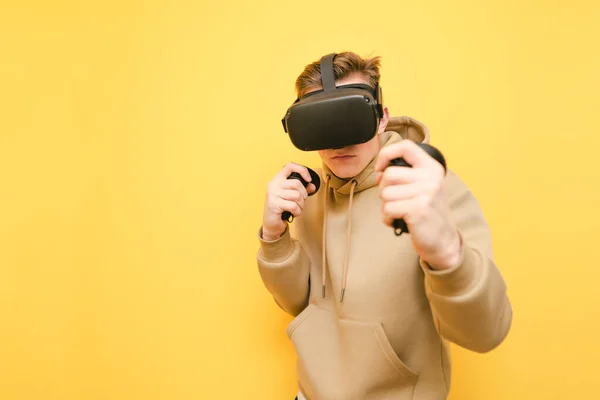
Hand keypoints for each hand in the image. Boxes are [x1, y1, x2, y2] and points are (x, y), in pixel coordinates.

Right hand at [261, 163, 316, 240]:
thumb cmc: (281, 208)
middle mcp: (273, 184)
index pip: (290, 166)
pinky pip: (293, 206)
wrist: (271, 223)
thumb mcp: (292, 196)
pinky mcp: (274, 204)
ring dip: (301, 205)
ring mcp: (272, 194)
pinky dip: (297, 211)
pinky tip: (293, 213)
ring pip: (296, 196)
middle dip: (303, 195)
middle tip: (300, 202)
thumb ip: (302, 190)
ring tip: (296, 208)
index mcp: (277, 179)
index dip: (302, 170)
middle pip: (297, 184)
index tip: (308, 179)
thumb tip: (312, 186)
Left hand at [375, 140, 461, 269]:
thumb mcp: (424, 186)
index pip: (405, 146)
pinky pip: (388, 209)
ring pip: (385, 193)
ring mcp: (426, 193)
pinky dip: (387, 218)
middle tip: (395, 201)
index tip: (380, 168)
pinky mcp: (419, 210)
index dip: (386, 154)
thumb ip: (406, 174)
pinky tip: (398, 222)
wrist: (444, 240)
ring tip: (399, 212)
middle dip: (384, 190)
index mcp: (432, 167)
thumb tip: (379, 171)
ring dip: (386, 206)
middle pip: (388, 174)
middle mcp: (431, 177)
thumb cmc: (428, 212)